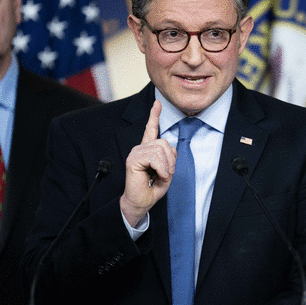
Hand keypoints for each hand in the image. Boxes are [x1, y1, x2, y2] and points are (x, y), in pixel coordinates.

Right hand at [120, 100, 176, 226]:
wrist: (141, 202)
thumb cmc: (151, 189)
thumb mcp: (166, 172)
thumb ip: (169, 158)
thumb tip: (168, 150)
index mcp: (148, 150)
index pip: (151, 129)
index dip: (154, 115)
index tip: (157, 103)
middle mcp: (141, 148)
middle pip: (164, 143)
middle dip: (171, 160)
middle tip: (166, 173)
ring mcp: (136, 152)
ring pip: (160, 149)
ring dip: (166, 166)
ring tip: (161, 176)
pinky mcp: (134, 159)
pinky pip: (155, 157)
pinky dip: (161, 168)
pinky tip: (157, 176)